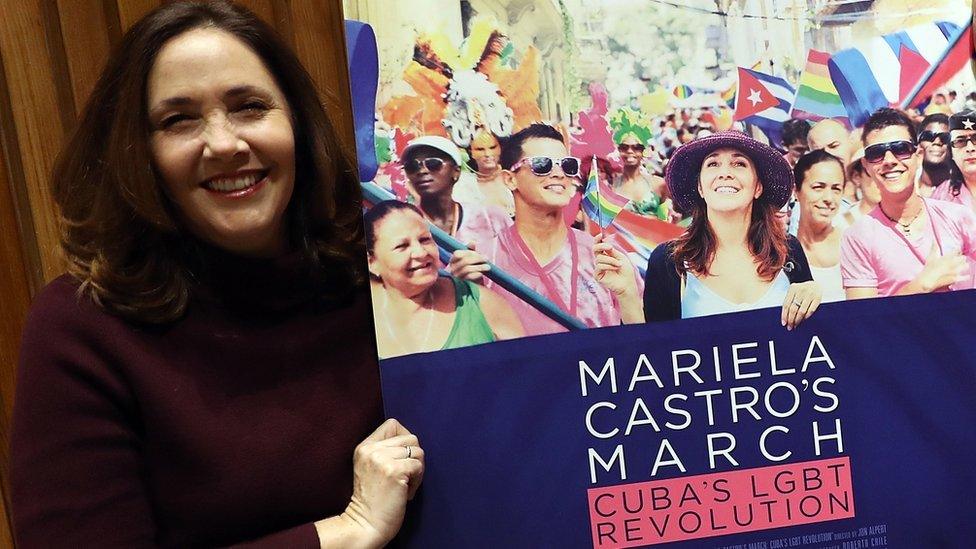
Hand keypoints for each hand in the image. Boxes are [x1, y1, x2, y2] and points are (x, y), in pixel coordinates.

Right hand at [333, 419, 424, 547]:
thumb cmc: (373, 501)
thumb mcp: (370, 467)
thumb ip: (384, 451)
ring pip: (418, 451)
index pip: (392, 424)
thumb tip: (412, 442)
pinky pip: (419, 466)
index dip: (404, 440)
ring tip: (404, 486)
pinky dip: (417, 481)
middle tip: (405, 477)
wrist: (365, 525)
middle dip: (413, 458)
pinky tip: (405, 493)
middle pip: (411, 437)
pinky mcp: (394, 471)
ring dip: (417, 471)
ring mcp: (382, 458)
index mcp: (364, 447)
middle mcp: (371, 449)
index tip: (401, 460)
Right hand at [447, 242, 489, 281]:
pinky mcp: (462, 284)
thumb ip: (471, 250)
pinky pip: (469, 277)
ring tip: (488, 267)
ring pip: (467, 269)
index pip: (457, 254)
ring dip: (479, 267)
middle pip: (464, 261)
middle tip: (487, 258)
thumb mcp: (472, 260)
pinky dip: (476, 274)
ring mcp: (456, 277)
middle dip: (477, 258)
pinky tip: (482, 274)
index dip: (468, 252)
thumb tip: (473, 242)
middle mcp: (452, 269)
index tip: (478, 252)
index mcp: (453, 261)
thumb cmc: (472, 270)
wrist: (474, 287)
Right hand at [593, 233, 637, 297]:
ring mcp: (598, 268)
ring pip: (599, 258)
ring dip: (611, 260)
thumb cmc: (626, 271)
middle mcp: (601, 261)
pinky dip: (608, 266)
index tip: (600, 235)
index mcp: (606, 255)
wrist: (627, 284)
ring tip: (619, 265)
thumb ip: (612, 251)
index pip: (599, 245)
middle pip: (595, 249)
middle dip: (601, 246)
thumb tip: (605, 244)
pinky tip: (615, 269)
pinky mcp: (597, 275)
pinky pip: (599, 266)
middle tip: (610, 247)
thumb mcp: (621, 257)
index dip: (598, 239)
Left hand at [781, 280, 820, 330]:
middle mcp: (801, 291)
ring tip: (796, 325)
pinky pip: (811, 310)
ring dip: (798, 320)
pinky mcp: (818, 298)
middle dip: (791, 320)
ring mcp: (810, 294)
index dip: (784, 315)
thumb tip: (785, 317)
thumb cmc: (801, 291)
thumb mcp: (794, 292)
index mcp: (792, 288)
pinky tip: (803, 320)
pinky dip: (806, 317)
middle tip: (790, 326)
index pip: (786, 304)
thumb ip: (789, 301)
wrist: (815, 284)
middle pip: (793, 309)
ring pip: (802, 311)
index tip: (784, 323)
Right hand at [915, 252, 967, 292]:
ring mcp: (955, 270)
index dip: (957, 251)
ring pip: (966, 266)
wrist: (927, 280)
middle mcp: (952, 263)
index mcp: (947, 256)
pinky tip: (965, 276)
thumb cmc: (928, 269)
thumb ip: (934, 248)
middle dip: (962, 259)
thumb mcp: (930, 257)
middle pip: (963, 258)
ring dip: (964, 266)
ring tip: (961, 267)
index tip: (956, 252)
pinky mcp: (956, 278)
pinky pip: (966, 277)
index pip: (957, 250)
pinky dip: (966, 276)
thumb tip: (934, 240)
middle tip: (959, 261)